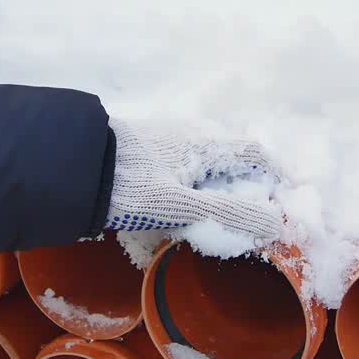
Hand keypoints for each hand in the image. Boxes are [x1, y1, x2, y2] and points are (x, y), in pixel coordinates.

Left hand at [105, 120, 282, 239]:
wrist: (71, 166)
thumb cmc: (129, 186)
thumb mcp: (182, 207)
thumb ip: (230, 215)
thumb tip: (276, 224)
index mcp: (204, 143)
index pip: (254, 154)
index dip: (276, 175)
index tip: (287, 198)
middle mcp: (189, 135)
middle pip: (231, 155)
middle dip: (249, 181)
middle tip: (256, 210)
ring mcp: (164, 139)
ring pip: (205, 159)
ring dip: (220, 183)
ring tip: (221, 212)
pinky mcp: (144, 149)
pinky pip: (183, 164)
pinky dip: (195, 183)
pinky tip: (183, 203)